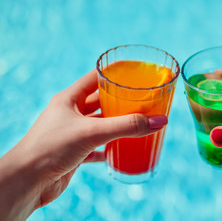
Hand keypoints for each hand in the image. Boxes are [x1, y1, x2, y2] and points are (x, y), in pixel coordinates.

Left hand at [0, 70, 167, 220]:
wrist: (28, 181)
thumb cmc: (51, 148)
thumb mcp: (93, 132)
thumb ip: (127, 126)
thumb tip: (159, 121)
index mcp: (70, 99)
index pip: (95, 78)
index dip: (114, 74)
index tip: (134, 73)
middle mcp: (70, 114)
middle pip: (100, 101)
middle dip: (120, 101)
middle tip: (142, 100)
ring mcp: (72, 133)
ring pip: (100, 125)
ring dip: (117, 125)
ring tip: (137, 123)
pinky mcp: (74, 152)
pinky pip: (97, 147)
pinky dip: (110, 148)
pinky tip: (122, 150)